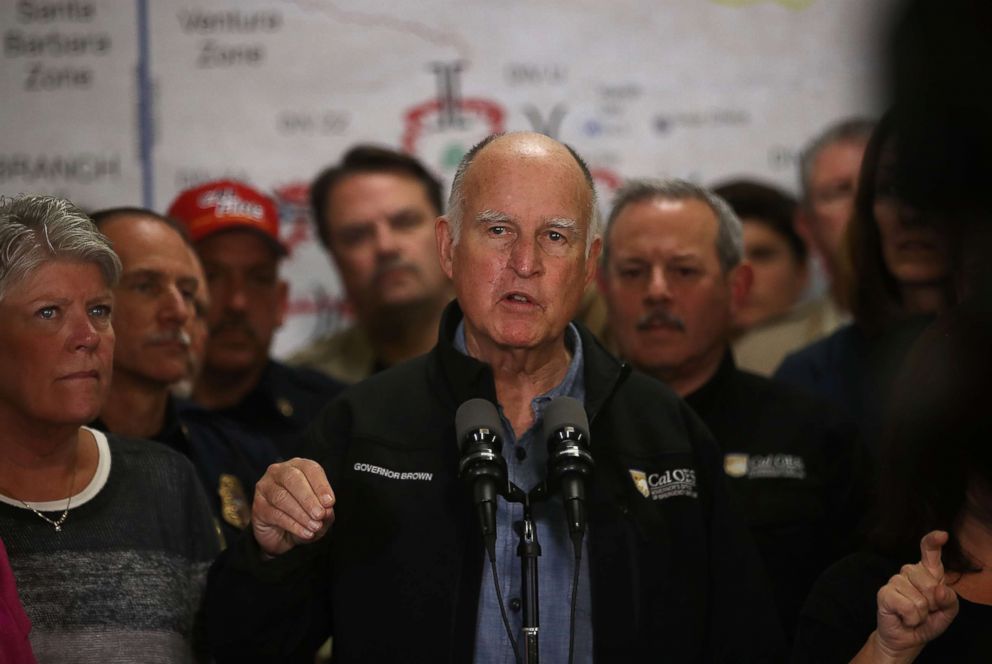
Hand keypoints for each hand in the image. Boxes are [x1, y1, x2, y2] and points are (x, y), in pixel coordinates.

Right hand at [252, 458, 335, 556]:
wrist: (282, 535)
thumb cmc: (304, 517)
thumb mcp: (321, 515)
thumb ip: (326, 511)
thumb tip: (327, 510)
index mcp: (299, 466)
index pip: (310, 469)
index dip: (321, 485)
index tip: (330, 502)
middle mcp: (279, 472)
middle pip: (293, 479)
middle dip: (309, 499)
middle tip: (320, 515)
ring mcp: (265, 487)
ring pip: (282, 497)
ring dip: (301, 513)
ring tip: (314, 526)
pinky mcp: (258, 506)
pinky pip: (274, 514)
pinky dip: (292, 524)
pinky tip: (304, 533)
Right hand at [868, 530, 959, 661]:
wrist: (907, 638)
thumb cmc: (927, 621)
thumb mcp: (947, 611)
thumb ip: (950, 599)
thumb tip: (938, 590)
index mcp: (927, 572)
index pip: (929, 551)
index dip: (934, 541)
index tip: (942, 535)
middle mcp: (909, 572)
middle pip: (931, 583)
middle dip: (933, 603)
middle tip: (925, 610)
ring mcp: (895, 581)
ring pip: (920, 599)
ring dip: (921, 614)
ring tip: (914, 615)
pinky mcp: (884, 593)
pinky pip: (908, 607)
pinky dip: (911, 618)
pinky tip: (905, 618)